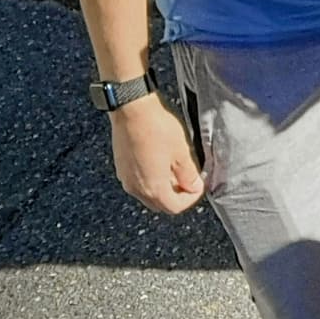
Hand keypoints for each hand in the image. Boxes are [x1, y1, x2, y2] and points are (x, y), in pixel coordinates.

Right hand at [110, 92, 204, 214]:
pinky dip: (152, 179)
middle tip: (190, 180)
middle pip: (160, 204)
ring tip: (177, 169)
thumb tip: (193, 186)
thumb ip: (189, 174)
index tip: (198, 186)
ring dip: (164, 188)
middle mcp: (135, 188)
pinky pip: (138, 182)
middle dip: (177, 196)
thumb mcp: (182, 152)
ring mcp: (125, 178)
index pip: (174, 207)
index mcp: (152, 188)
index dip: (190, 199)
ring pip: (148, 194)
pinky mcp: (121, 168)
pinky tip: (161, 162)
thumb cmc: (156, 128)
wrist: (132, 111)